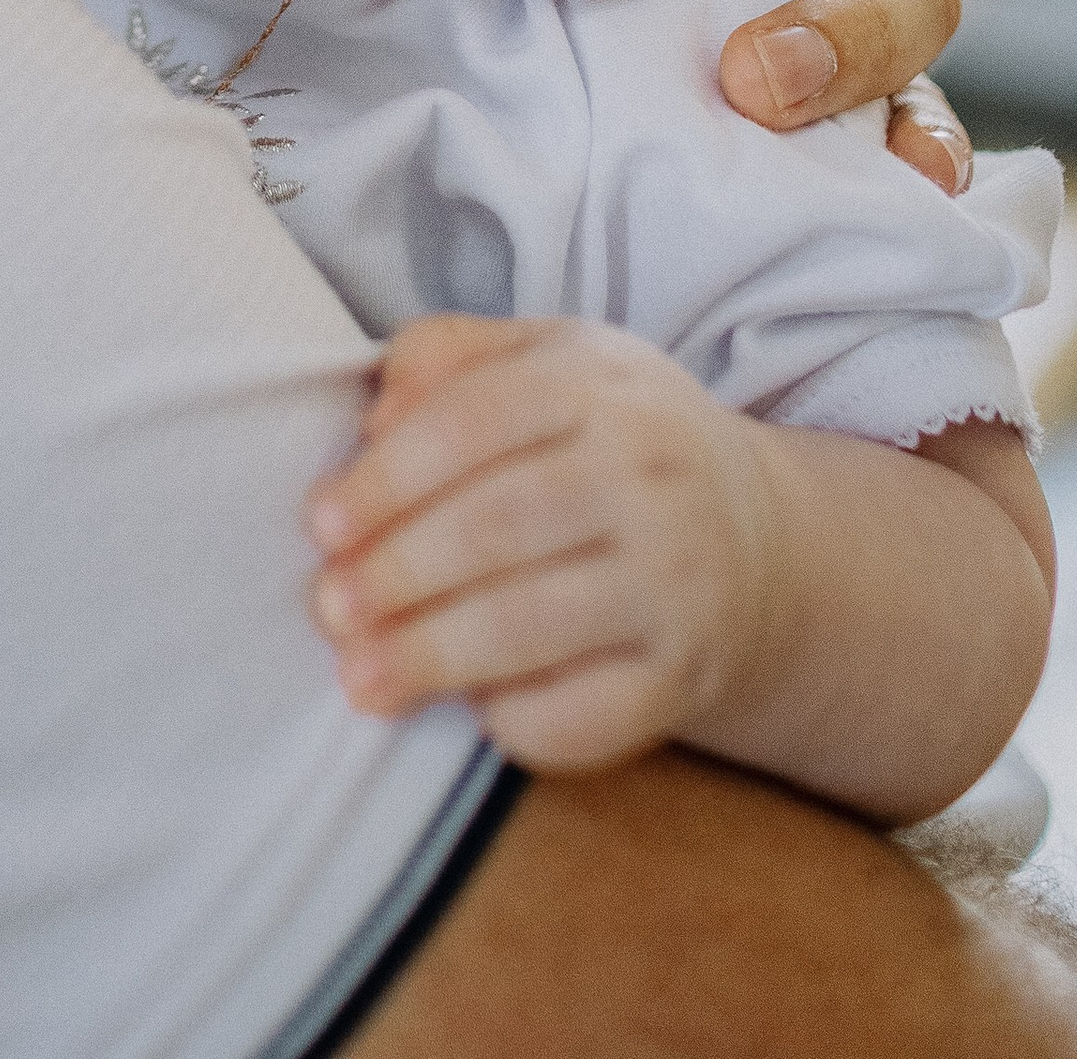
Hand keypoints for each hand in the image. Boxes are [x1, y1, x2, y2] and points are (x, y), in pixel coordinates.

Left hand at [305, 314, 782, 771]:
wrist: (755, 536)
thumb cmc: (614, 440)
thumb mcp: (548, 361)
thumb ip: (452, 358)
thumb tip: (375, 416)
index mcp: (597, 384)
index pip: (474, 423)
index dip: (387, 478)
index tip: (321, 523)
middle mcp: (648, 478)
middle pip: (496, 527)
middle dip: (396, 574)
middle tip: (327, 607)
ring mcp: (676, 582)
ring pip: (532, 626)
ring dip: (431, 657)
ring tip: (360, 677)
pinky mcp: (687, 676)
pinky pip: (588, 713)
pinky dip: (519, 720)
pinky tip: (471, 712)